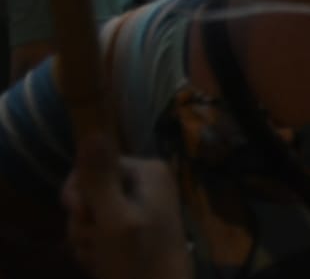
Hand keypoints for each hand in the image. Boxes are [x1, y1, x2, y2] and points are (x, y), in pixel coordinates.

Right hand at [61, 134, 191, 278]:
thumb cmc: (139, 259)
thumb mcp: (115, 219)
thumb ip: (101, 180)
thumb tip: (91, 132)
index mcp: (146, 170)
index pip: (92, 165)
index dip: (78, 193)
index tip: (83, 215)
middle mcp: (143, 183)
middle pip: (87, 193)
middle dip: (83, 222)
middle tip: (96, 243)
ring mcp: (136, 207)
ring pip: (87, 217)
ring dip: (86, 241)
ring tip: (103, 257)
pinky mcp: (128, 230)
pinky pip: (95, 234)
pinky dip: (93, 251)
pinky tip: (103, 263)